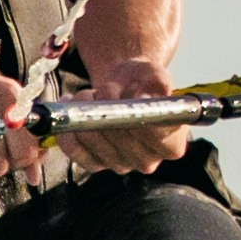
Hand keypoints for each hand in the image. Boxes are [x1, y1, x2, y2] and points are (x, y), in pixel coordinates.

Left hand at [62, 36, 185, 175]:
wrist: (122, 86)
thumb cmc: (143, 82)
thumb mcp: (155, 74)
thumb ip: (159, 83)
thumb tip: (145, 98)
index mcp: (172, 144)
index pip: (155, 135)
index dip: (139, 113)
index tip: (131, 93)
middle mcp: (148, 161)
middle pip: (120, 137)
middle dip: (109, 107)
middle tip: (107, 87)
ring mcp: (120, 165)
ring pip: (94, 139)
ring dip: (86, 111)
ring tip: (90, 94)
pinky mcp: (95, 164)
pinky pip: (74, 150)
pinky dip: (68, 126)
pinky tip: (71, 107)